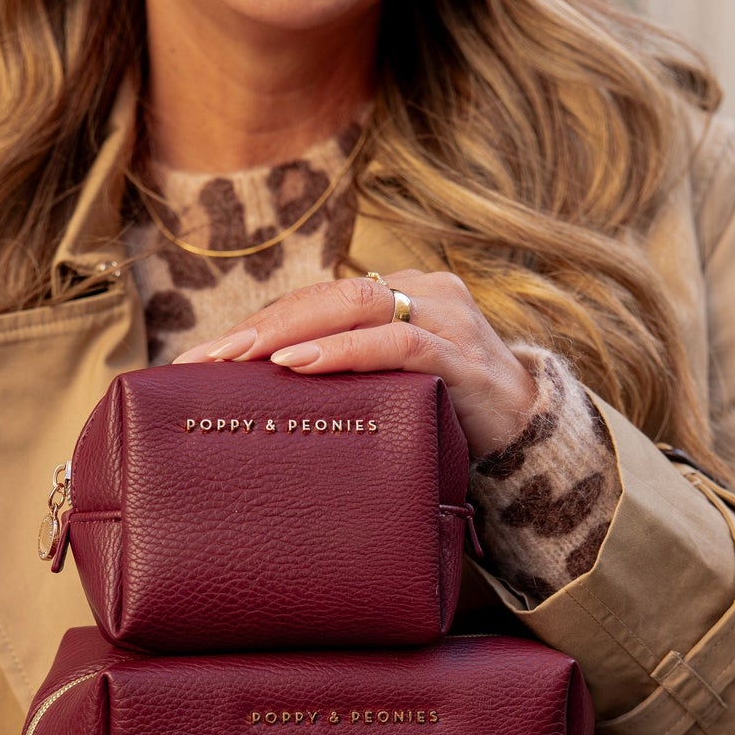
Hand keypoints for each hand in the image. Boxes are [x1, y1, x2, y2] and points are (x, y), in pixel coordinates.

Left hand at [171, 271, 536, 460]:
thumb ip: (347, 382)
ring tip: (242, 360)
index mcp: (401, 293)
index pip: (318, 299)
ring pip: (356, 307)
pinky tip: (300, 365)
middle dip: (261, 327)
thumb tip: (264, 404)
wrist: (531, 443)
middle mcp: (423, 291)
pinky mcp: (462, 354)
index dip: (260, 323)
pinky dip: (344, 352)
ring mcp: (446, 316)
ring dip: (292, 332)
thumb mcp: (390, 393)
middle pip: (327, 296)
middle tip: (205, 360)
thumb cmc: (450, 420)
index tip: (204, 357)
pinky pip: (397, 342)